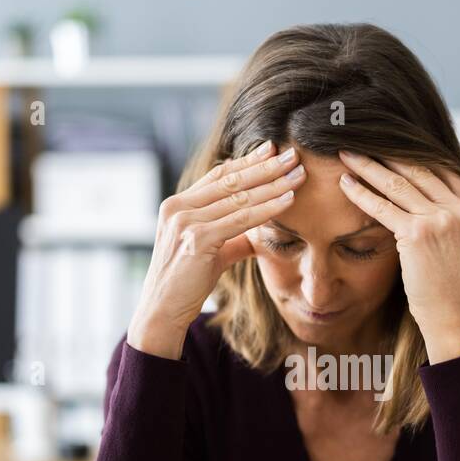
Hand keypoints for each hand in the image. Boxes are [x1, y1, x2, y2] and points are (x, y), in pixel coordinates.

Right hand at [129, 141, 306, 358]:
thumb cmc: (186, 284)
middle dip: (264, 166)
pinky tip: (288, 200)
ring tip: (298, 174)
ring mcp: (186, 222)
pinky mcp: (197, 239)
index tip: (271, 150)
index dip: (246, 161)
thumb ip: (232, 238)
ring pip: (239, 198)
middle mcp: (179, 208)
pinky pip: (241, 219)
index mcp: (178, 206)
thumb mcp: (210, 253)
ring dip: (272, 184)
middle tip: (292, 154)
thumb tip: (258, 233)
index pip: (218, 176)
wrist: (162, 310)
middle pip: (230, 180)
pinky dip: (267, 208)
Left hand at [336, 150, 459, 363]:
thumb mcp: (457, 245)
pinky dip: (361, 193)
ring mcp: (441, 221)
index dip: (413, 153)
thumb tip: (420, 197)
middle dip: (386, 153)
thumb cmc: (448, 286)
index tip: (389, 142)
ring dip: (368, 166)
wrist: (452, 316)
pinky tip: (345, 183)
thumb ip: (446, 218)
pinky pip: (383, 207)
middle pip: (417, 171)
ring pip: (398, 185)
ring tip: (346, 154)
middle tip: (362, 139)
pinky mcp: (418, 235)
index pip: (440, 170)